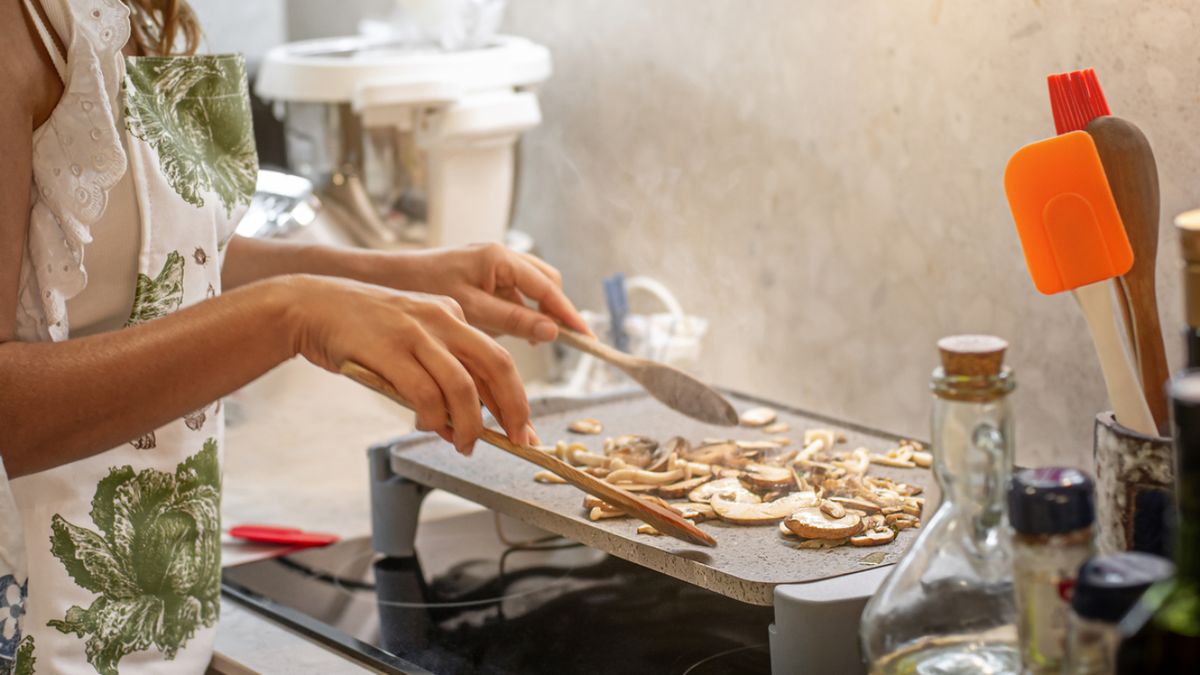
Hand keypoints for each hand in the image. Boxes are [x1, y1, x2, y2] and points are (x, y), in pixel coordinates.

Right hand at [282, 275, 531, 454]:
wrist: (312, 306)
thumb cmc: (361, 332)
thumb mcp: (411, 341)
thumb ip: (438, 377)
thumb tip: (462, 425)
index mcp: (452, 314)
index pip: (498, 359)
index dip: (516, 398)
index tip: (523, 429)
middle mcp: (442, 318)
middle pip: (496, 366)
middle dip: (513, 409)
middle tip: (516, 441)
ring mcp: (416, 332)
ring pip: (463, 385)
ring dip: (471, 423)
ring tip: (466, 445)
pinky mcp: (390, 349)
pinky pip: (425, 393)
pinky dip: (433, 418)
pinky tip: (429, 428)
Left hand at [384, 243, 590, 342]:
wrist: (384, 278)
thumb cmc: (423, 289)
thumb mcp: (471, 310)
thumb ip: (513, 320)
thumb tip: (552, 332)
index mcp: (500, 258)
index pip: (548, 288)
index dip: (568, 313)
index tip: (585, 336)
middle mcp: (500, 255)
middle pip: (545, 284)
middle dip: (550, 312)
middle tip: (550, 341)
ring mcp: (491, 264)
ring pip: (528, 290)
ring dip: (528, 314)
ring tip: (517, 339)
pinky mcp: (481, 275)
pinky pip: (509, 294)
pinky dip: (511, 313)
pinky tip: (495, 331)